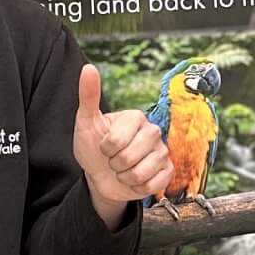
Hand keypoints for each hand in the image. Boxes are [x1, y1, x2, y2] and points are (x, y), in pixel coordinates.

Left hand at [74, 64, 172, 226]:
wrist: (102, 175)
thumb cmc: (94, 147)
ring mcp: (163, 152)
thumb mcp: (86, 122)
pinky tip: (135, 180)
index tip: (103, 146)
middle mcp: (153, 131)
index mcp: (136, 117)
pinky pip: (154, 185)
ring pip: (141, 173)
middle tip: (113, 159)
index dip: (105, 149)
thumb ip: (88, 96)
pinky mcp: (168, 171)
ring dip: (125, 177)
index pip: (116, 141)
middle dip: (115, 164)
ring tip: (123, 170)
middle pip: (130, 157)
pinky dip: (138, 187)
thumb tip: (88, 68)